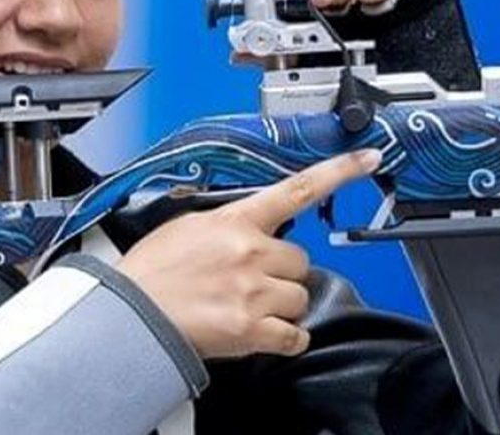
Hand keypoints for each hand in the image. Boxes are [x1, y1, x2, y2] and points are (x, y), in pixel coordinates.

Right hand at [116, 149, 381, 359]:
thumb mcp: (184, 227)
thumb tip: (243, 226)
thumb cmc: (149, 274)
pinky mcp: (253, 330)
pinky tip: (260, 332)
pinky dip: (284, 339)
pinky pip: (294, 336)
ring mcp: (255, 292)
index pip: (296, 190)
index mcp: (235, 221)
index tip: (369, 159)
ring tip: (245, 307)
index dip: (338, 173)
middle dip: (282, 272)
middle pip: (300, 261)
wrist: (130, 315)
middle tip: (251, 281)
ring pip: (299, 298)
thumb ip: (223, 223)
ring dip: (281, 305)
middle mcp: (251, 253)